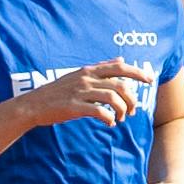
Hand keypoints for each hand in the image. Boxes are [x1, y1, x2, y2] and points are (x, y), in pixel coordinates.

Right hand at [18, 60, 148, 129]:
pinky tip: (109, 123)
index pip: (119, 67)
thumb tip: (121, 59)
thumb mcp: (80, 74)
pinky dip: (109, 118)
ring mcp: (80, 92)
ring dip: (122, 110)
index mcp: (89, 70)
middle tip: (133, 110)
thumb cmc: (58, 91)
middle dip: (132, 98)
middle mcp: (87, 79)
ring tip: (120, 119)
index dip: (137, 72)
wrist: (33, 105)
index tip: (150, 80)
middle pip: (120, 84)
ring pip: (113, 98)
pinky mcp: (74, 107)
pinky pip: (99, 112)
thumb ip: (101, 68)